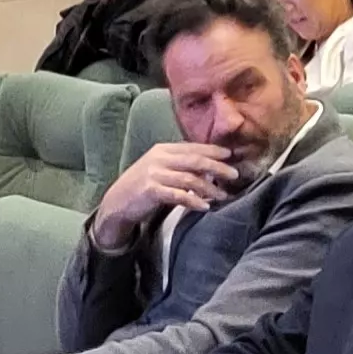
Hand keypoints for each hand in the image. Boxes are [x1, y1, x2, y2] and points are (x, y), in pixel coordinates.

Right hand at [93, 141, 238, 247]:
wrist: (118, 202)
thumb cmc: (145, 185)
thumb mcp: (161, 168)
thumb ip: (182, 166)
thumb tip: (212, 168)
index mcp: (163, 149)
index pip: (193, 147)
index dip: (213, 151)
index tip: (231, 155)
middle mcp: (159, 158)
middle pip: (195, 160)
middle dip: (217, 167)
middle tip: (234, 175)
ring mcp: (154, 174)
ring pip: (189, 179)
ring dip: (209, 188)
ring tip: (223, 196)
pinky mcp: (151, 191)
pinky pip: (178, 195)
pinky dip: (194, 201)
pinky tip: (205, 206)